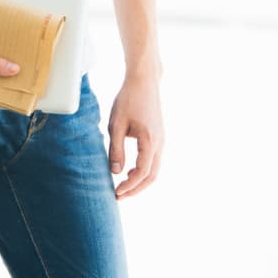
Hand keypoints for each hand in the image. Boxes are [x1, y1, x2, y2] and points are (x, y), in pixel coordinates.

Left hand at [107, 74, 162, 199]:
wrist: (144, 81)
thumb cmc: (128, 100)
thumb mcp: (116, 124)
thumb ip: (116, 149)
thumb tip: (115, 173)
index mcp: (150, 142)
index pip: (142, 173)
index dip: (130, 186)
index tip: (117, 193)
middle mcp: (160, 144)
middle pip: (152, 176)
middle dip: (136, 189)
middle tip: (120, 196)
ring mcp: (162, 140)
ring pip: (155, 170)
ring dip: (140, 181)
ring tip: (123, 187)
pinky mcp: (159, 137)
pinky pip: (154, 160)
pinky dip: (143, 171)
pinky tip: (129, 170)